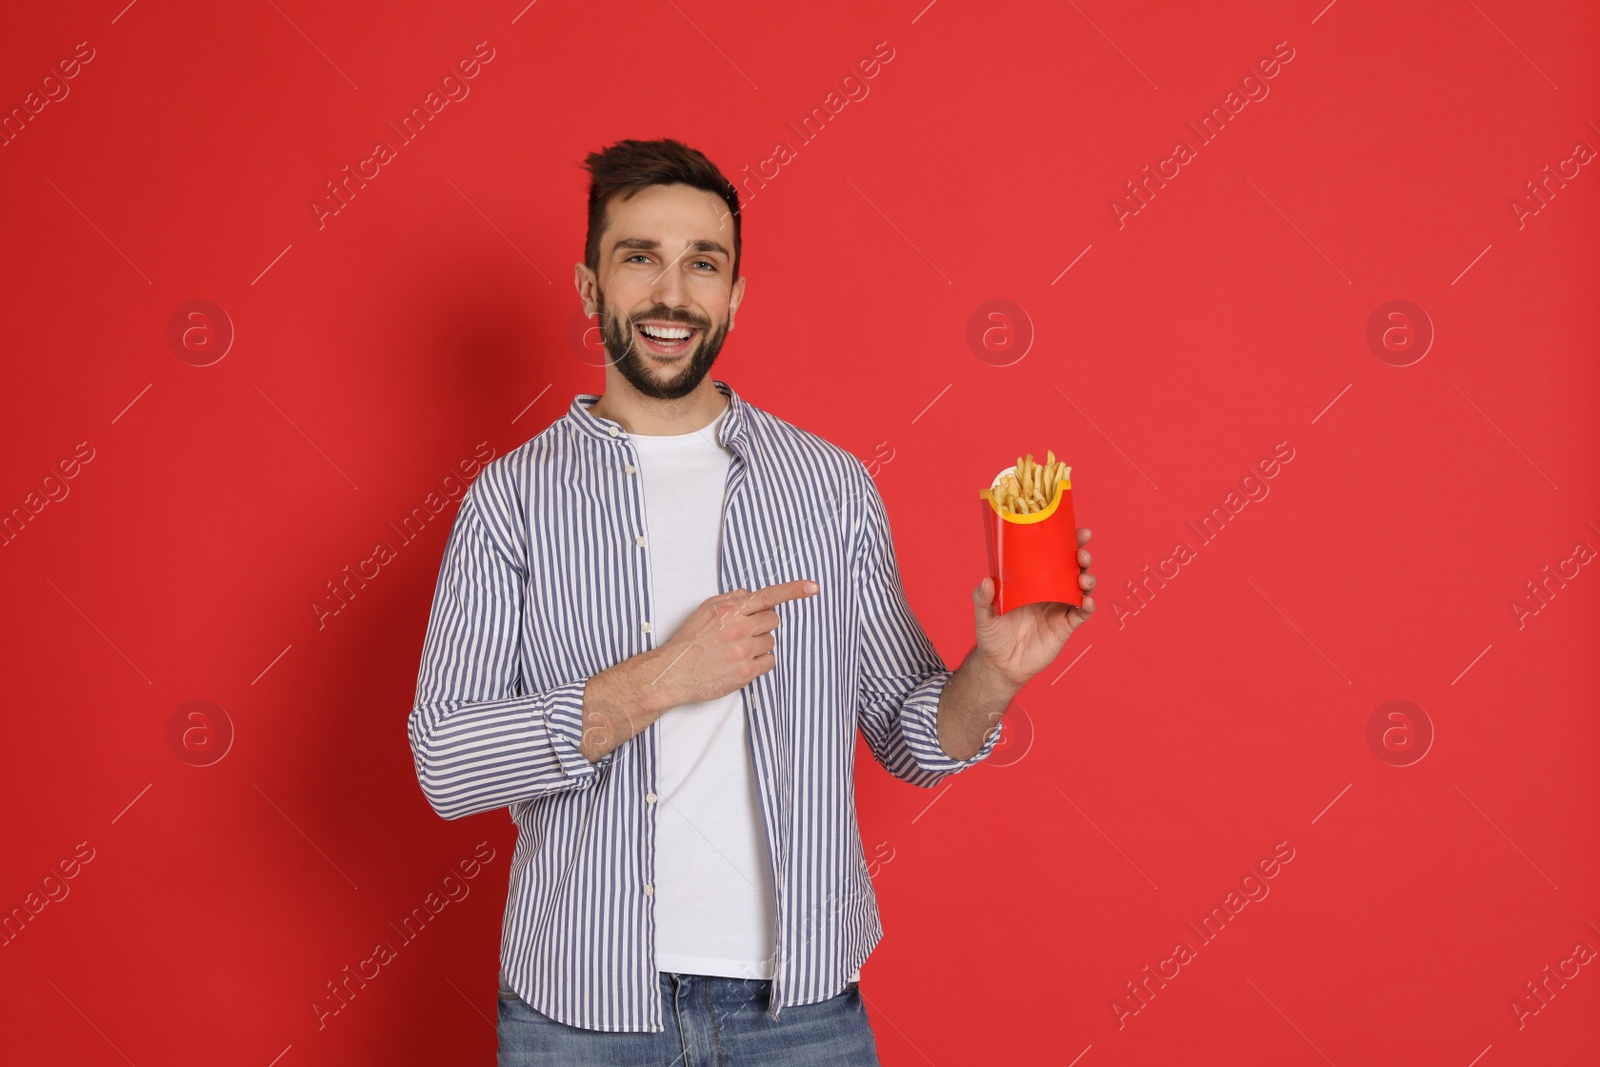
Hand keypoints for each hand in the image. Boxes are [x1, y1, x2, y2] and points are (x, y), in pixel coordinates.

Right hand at [646, 580, 819, 708]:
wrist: (674, 672)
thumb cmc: (689, 641)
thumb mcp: (705, 610)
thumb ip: (730, 599)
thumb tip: (749, 595)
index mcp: (729, 610)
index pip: (768, 596)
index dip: (794, 590)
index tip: (813, 587)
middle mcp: (738, 629)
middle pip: (773, 620)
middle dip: (762, 624)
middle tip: (744, 632)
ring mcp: (743, 651)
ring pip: (771, 641)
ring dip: (759, 644)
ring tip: (736, 650)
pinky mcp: (745, 672)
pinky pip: (769, 661)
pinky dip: (760, 662)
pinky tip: (742, 662)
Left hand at [972, 528, 1095, 688]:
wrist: (1000, 664)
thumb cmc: (992, 634)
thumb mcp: (984, 614)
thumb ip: (982, 598)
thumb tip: (986, 581)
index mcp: (1033, 580)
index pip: (1054, 556)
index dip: (1068, 543)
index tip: (1078, 532)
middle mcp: (1050, 590)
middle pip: (1073, 568)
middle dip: (1082, 557)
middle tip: (1082, 554)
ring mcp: (1059, 608)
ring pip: (1082, 588)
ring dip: (1088, 579)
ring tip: (1083, 578)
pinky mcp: (1064, 626)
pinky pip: (1081, 614)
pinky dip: (1087, 606)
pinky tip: (1087, 602)